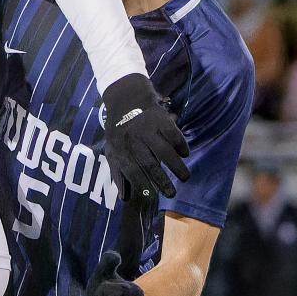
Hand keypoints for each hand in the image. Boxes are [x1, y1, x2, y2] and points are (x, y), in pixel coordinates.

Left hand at [101, 73, 189, 197]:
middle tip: (172, 194)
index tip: (152, 197)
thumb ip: (118, 173)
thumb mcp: (111, 150)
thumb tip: (125, 198)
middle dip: (162, 181)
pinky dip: (181, 145)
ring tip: (185, 177)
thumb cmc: (119, 129)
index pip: (131, 171)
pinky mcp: (161, 119)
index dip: (141, 185)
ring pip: (165, 151)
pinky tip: (185, 154)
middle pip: (150, 164)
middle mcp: (134, 140)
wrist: (126, 98)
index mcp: (120, 149)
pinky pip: (174, 135)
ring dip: (176, 166)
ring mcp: (148, 129)